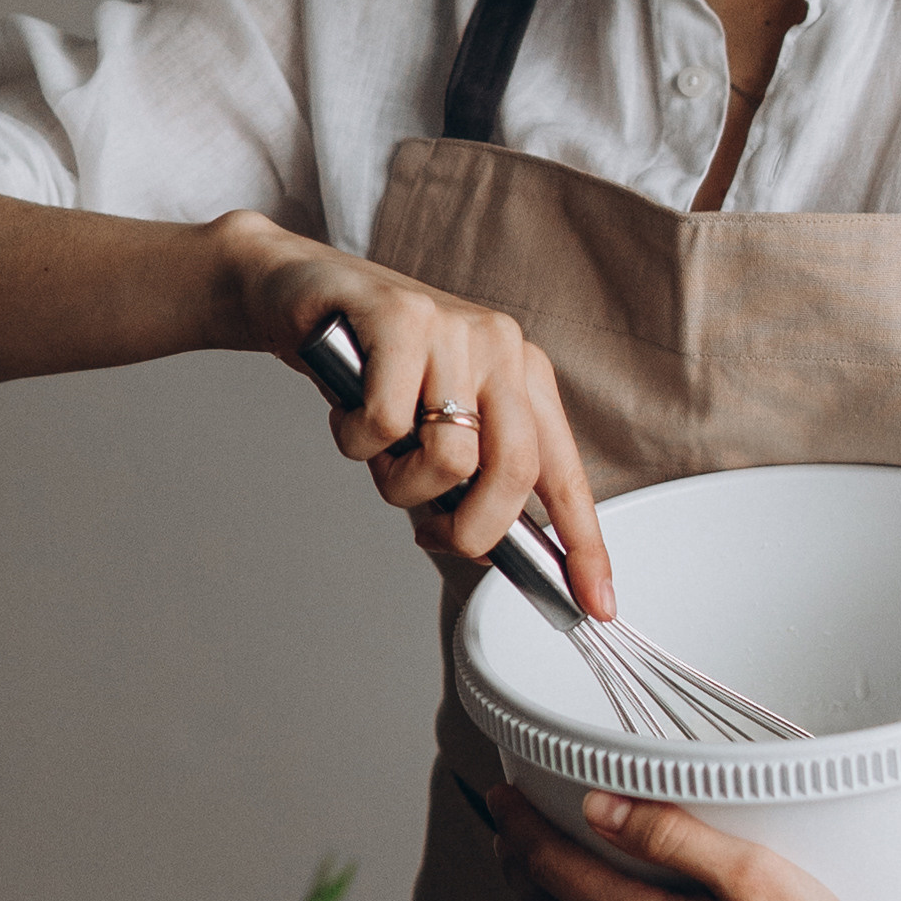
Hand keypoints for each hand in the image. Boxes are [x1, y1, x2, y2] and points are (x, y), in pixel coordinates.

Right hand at [216, 223, 612, 616]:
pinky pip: (385, 424)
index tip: (599, 604)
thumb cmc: (369, 372)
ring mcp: (457, 329)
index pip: (564, 473)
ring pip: (448, 457)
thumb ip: (468, 479)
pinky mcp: (403, 317)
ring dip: (397, 479)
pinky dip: (355, 439)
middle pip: (515, 470)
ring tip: (378, 447)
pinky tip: (346, 409)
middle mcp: (504, 347)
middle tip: (433, 535)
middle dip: (472, 528)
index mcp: (524, 377)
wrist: (301, 296)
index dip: (584, 544)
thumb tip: (489, 550)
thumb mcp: (431, 429)